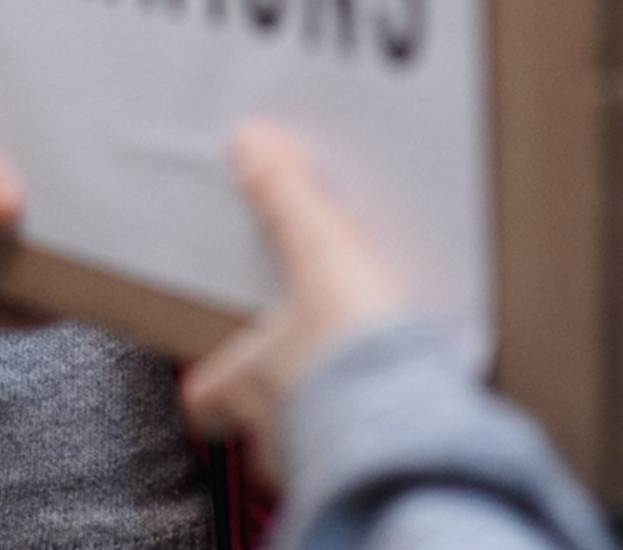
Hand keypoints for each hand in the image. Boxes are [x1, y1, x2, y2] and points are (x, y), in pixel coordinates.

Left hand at [183, 122, 406, 479]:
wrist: (416, 433)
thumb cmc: (356, 357)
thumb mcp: (319, 256)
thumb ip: (285, 200)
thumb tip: (250, 145)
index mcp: (251, 379)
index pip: (206, 394)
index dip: (207, 386)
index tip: (207, 380)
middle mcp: (276, 429)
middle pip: (259, 423)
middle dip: (279, 398)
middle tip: (302, 373)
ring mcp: (323, 464)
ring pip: (310, 447)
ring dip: (330, 421)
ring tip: (362, 396)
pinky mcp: (377, 478)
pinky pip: (366, 466)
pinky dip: (378, 445)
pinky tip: (404, 425)